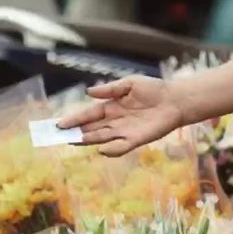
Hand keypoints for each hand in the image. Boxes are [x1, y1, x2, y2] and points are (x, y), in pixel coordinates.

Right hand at [57, 77, 182, 156]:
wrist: (175, 99)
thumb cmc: (153, 89)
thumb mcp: (129, 84)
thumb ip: (109, 89)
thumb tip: (88, 92)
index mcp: (110, 107)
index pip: (87, 115)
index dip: (73, 120)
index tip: (58, 124)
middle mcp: (114, 121)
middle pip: (90, 129)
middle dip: (75, 132)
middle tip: (58, 137)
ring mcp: (124, 132)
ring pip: (101, 138)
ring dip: (88, 140)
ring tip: (74, 141)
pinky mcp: (136, 139)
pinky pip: (120, 147)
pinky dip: (111, 149)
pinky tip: (101, 149)